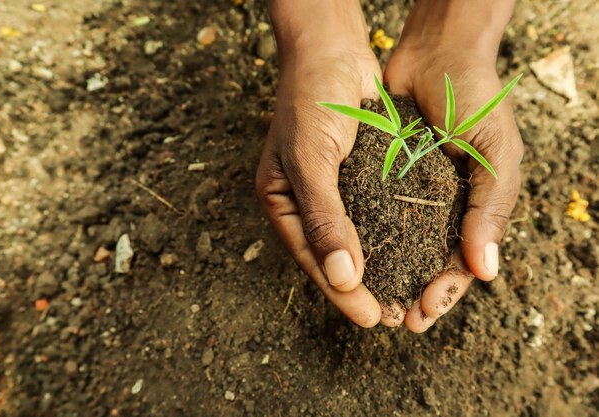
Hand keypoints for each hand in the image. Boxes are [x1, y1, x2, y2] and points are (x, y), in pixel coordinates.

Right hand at [256, 2, 402, 326]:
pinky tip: (411, 256)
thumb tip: (342, 277)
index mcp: (282, 201)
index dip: (340, 291)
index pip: (312, 257)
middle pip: (334, 255)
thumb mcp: (310, 160)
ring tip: (404, 297)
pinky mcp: (359, 177)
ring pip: (357, 240)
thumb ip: (324, 218)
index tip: (369, 319)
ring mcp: (335, 190)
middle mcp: (307, 201)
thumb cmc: (310, 98)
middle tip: (391, 318)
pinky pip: (374, 215)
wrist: (334, 49)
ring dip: (379, 269)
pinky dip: (390, 237)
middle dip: (361, 288)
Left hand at [383, 0, 522, 331]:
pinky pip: (368, 214)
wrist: (436, 53)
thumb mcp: (496, 155)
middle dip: (407, 294)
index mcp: (472, 211)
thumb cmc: (476, 101)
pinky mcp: (377, 176)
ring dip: (382, 275)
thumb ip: (491, 210)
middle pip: (421, 264)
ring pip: (392, 246)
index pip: (458, 265)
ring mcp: (405, 193)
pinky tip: (350, 256)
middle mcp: (436, 208)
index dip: (442, 293)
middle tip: (391, 320)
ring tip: (367, 299)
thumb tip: (484, 271)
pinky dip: (362, 237)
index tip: (421, 314)